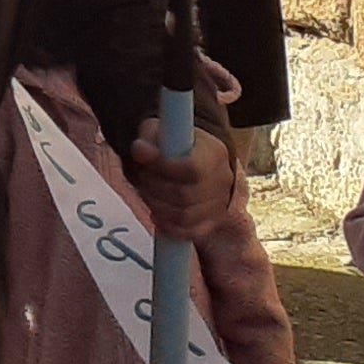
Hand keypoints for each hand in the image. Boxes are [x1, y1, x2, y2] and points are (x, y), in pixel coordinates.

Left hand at [125, 125, 238, 240]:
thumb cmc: (175, 144)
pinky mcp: (211, 222)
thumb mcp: (160, 131)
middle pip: (186, 195)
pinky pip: (189, 233)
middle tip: (142, 176)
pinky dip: (168, 226)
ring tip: (147, 191)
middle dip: (155, 187)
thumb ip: (149, 139)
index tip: (146, 161)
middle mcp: (222, 181)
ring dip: (157, 206)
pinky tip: (156, 212)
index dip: (164, 168)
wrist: (196, 158)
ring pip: (185, 217)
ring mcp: (219, 205)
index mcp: (215, 153)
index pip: (193, 169)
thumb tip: (141, 150)